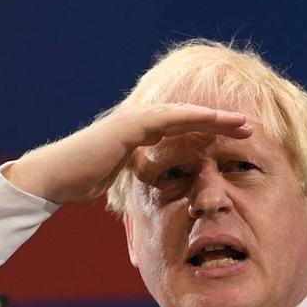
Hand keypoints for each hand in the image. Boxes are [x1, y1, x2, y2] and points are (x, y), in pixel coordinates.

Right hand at [4, 104, 251, 204]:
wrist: (55, 176)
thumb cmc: (80, 181)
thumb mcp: (119, 180)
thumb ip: (137, 177)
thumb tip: (151, 192)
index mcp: (140, 134)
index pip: (182, 131)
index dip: (210, 134)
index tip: (234, 141)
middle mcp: (141, 121)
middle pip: (190, 118)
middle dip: (221, 123)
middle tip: (251, 128)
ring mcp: (136, 119)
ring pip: (186, 114)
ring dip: (216, 119)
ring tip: (245, 125)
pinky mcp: (131, 123)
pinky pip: (170, 118)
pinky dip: (194, 118)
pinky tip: (215, 121)